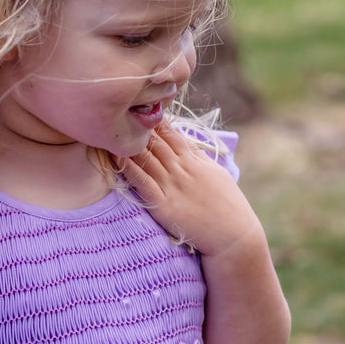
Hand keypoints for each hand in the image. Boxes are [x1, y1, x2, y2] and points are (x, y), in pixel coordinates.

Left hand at [120, 123, 262, 256]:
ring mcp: (172, 186)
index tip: (140, 109)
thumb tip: (185, 140)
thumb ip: (197, 156)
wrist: (233, 234)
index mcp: (194, 160)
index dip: (155, 121)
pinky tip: (118, 158)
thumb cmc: (228, 205)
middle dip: (137, 128)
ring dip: (128, 144)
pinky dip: (130, 169)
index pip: (171, 134)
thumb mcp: (216, 173)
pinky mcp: (164, 205)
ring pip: (146, 159)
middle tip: (119, 112)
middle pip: (155, 142)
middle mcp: (181, 169)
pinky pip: (143, 183)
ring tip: (111, 129)